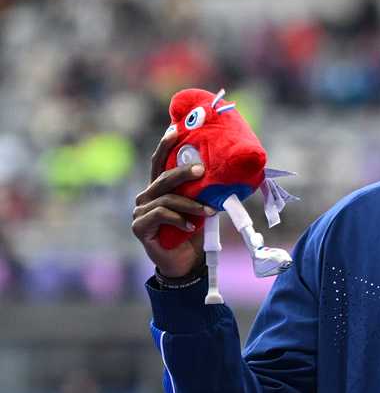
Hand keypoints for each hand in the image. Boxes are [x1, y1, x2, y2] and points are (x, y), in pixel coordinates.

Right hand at [132, 131, 213, 277]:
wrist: (184, 262)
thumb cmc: (192, 232)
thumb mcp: (199, 208)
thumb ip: (202, 193)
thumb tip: (226, 176)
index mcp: (159, 188)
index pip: (159, 162)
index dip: (165, 146)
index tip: (174, 130)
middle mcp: (146, 196)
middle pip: (163, 177)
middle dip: (183, 172)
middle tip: (202, 170)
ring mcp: (140, 211)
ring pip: (166, 198)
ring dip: (191, 204)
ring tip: (209, 212)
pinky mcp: (139, 227)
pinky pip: (161, 215)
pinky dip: (180, 219)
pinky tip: (191, 227)